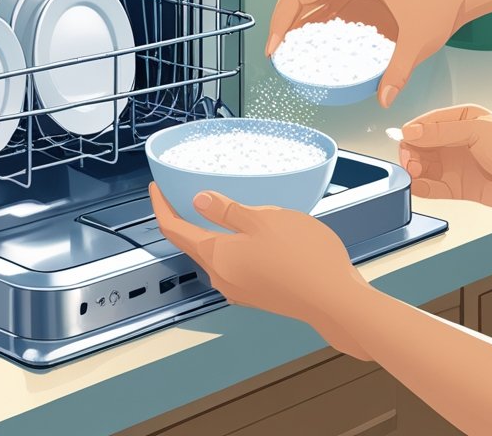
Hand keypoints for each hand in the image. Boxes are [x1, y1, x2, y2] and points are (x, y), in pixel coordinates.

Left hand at [149, 183, 372, 358]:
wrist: (335, 301)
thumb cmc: (303, 257)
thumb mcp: (263, 220)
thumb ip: (227, 210)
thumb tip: (199, 200)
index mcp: (216, 255)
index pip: (174, 230)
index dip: (161, 207)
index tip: (156, 189)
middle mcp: (221, 277)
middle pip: (192, 243)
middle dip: (184, 218)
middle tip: (183, 194)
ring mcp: (239, 289)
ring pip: (215, 255)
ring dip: (211, 232)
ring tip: (218, 210)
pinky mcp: (258, 294)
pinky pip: (234, 265)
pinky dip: (231, 246)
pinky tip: (248, 234)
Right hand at [266, 0, 470, 106]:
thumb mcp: (419, 38)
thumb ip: (399, 70)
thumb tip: (383, 99)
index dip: (279, 22)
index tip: (274, 49)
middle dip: (283, 28)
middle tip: (278, 60)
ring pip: (312, 6)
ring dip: (299, 30)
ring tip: (291, 60)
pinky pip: (330, 11)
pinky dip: (318, 31)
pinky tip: (316, 53)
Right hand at [397, 104, 491, 209]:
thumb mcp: (478, 131)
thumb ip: (442, 132)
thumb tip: (409, 131)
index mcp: (460, 120)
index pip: (425, 124)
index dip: (412, 132)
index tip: (405, 141)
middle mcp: (454, 142)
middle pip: (419, 146)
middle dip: (410, 153)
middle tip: (411, 162)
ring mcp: (456, 165)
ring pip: (423, 167)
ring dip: (414, 171)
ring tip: (415, 174)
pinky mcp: (458, 188)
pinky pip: (432, 188)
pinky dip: (421, 188)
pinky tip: (418, 187)